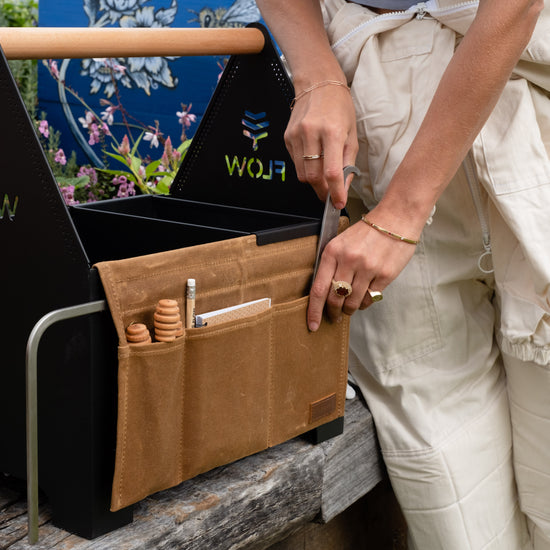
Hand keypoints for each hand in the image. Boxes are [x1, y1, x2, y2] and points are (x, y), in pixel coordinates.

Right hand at [285, 83, 357, 209]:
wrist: (317, 83)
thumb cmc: (339, 107)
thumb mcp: (352, 134)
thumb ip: (348, 163)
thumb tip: (343, 188)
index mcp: (332, 132)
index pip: (331, 172)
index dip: (335, 192)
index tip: (338, 203)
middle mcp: (312, 133)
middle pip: (313, 177)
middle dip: (323, 191)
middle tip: (330, 195)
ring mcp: (296, 135)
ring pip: (302, 174)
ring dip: (314, 182)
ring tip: (324, 178)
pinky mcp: (287, 137)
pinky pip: (296, 163)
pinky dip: (306, 169)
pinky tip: (314, 160)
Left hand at [307, 213, 418, 330]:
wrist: (395, 219)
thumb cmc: (367, 232)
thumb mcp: (341, 242)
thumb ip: (331, 264)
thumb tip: (323, 293)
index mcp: (333, 251)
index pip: (318, 288)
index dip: (314, 311)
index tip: (313, 324)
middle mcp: (349, 260)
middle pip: (335, 299)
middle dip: (332, 313)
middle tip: (333, 317)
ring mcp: (368, 268)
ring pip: (353, 302)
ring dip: (349, 309)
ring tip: (349, 308)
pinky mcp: (385, 275)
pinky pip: (371, 298)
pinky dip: (365, 302)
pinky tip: (364, 298)